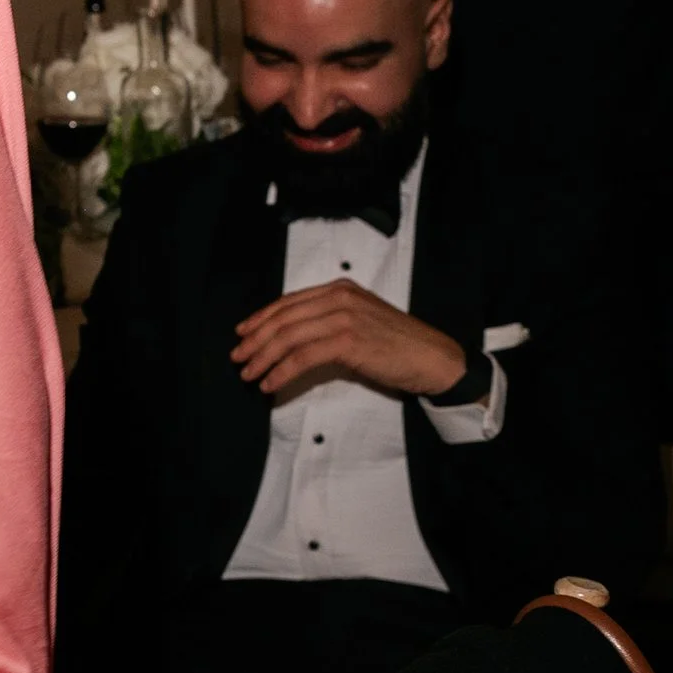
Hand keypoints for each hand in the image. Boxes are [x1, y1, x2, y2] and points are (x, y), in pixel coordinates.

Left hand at [233, 278, 468, 401]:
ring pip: (289, 337)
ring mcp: (344, 317)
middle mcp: (339, 297)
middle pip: (284, 318)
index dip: (262, 318)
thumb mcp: (361, 320)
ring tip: (250, 375)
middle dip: (255, 340)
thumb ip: (329, 320)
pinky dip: (282, 372)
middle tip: (238, 358)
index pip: (289, 301)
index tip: (243, 333)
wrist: (434, 357)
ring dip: (263, 358)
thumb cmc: (399, 345)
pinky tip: (271, 384)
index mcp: (340, 289)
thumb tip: (292, 339)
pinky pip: (303, 357)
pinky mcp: (348, 341)